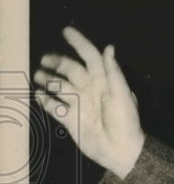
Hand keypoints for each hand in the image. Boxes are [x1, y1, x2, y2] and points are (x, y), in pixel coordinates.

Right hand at [34, 26, 144, 177]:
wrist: (122, 151)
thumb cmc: (126, 122)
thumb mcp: (122, 95)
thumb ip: (113, 72)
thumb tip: (109, 47)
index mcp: (104, 81)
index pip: (90, 57)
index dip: (80, 44)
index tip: (66, 32)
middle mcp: (90, 89)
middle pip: (71, 70)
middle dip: (58, 62)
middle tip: (45, 59)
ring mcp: (80, 104)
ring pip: (60, 86)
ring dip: (48, 79)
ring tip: (38, 75)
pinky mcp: (71, 119)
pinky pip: (54, 106)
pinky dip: (45, 100)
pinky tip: (38, 95)